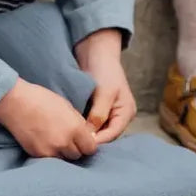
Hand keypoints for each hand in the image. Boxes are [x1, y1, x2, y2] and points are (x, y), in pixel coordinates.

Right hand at [0, 78, 96, 160]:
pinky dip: (51, 154)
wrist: (16, 103)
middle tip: (68, 138)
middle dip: (76, 148)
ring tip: (56, 140)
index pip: (91, 148)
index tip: (84, 140)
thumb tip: (87, 135)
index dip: (88, 144)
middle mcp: (64, 142)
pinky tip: (46, 142)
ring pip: (65, 159)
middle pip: (78, 155)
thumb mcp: (67, 106)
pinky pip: (51, 160)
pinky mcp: (37, 155)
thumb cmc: (42, 99)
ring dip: (64, 153)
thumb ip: (78, 123)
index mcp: (75, 128)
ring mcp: (50, 151)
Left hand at [75, 29, 137, 144]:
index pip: (112, 134)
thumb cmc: (105, 69)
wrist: (95, 51)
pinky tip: (69, 128)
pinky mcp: (95, 109)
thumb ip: (99, 114)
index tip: (80, 144)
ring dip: (84, 133)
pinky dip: (81, 126)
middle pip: (104, 135)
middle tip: (72, 144)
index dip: (97, 141)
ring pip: (96, 131)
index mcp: (126, 113)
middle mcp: (118, 116)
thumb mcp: (104, 92)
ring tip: (69, 137)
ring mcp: (106, 113)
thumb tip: (89, 136)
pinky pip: (89, 123)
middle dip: (90, 139)